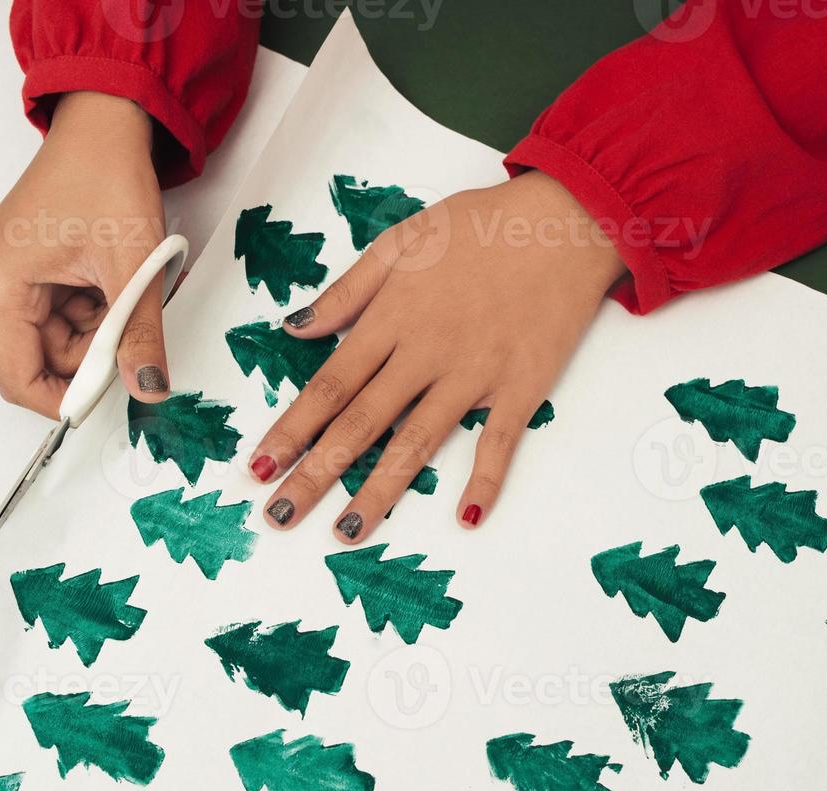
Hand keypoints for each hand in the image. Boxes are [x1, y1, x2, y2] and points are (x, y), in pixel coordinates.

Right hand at [0, 91, 168, 417]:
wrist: (105, 127)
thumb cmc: (107, 176)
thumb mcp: (133, 267)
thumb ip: (140, 336)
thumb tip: (148, 390)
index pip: (19, 378)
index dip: (68, 398)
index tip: (114, 395)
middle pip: (43, 359)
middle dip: (96, 352)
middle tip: (135, 317)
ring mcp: (0, 279)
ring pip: (57, 341)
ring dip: (101, 329)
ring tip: (127, 287)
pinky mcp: (19, 273)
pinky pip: (59, 318)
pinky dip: (95, 312)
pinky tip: (114, 282)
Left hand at [248, 170, 626, 541]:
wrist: (567, 219)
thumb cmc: (483, 225)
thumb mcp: (402, 240)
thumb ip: (348, 290)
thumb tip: (295, 326)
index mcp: (393, 317)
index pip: (330, 385)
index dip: (291, 429)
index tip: (260, 465)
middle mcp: (426, 353)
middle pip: (360, 424)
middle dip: (315, 474)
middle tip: (280, 517)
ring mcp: (474, 374)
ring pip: (417, 443)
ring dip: (379, 492)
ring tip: (347, 533)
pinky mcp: (522, 387)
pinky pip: (500, 442)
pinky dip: (486, 481)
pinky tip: (467, 516)